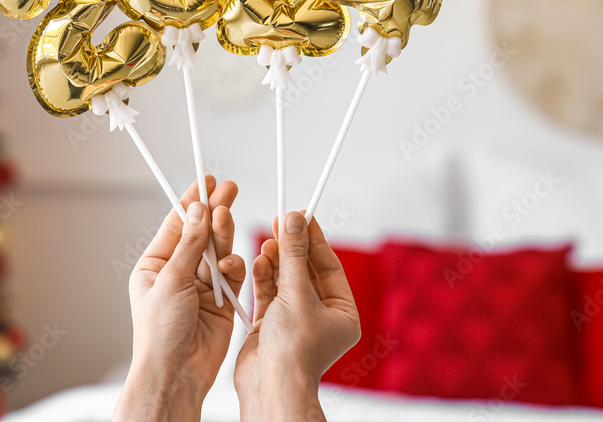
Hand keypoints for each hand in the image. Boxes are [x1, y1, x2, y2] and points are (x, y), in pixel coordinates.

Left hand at [114, 176, 245, 421]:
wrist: (177, 372)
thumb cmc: (160, 333)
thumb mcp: (170, 280)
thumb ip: (189, 244)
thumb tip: (198, 210)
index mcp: (156, 265)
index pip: (177, 225)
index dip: (193, 202)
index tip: (207, 181)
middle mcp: (178, 273)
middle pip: (201, 234)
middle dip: (214, 212)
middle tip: (229, 189)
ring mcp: (201, 286)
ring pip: (218, 251)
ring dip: (223, 236)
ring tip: (226, 216)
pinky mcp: (222, 300)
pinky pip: (233, 274)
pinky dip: (234, 267)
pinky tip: (231, 265)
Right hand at [235, 212, 359, 421]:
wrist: (270, 386)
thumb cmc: (294, 348)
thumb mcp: (297, 293)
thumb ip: (293, 254)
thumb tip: (295, 220)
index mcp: (342, 314)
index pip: (329, 267)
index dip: (315, 239)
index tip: (302, 216)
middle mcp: (321, 317)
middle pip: (306, 271)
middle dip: (293, 248)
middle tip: (281, 221)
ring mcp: (296, 321)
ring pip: (286, 281)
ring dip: (277, 260)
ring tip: (268, 241)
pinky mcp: (272, 326)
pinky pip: (270, 294)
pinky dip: (264, 277)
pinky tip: (259, 261)